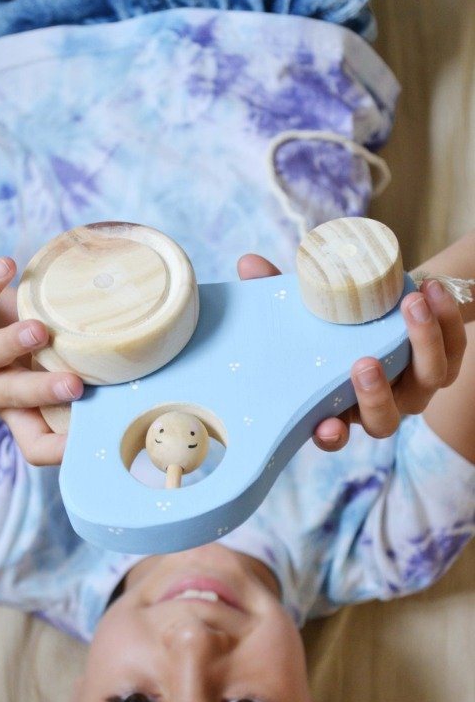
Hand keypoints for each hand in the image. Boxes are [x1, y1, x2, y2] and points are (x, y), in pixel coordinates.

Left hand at [0, 258, 82, 464]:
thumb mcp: (28, 360)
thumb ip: (61, 366)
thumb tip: (125, 365)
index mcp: (9, 408)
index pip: (35, 445)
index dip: (61, 450)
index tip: (97, 435)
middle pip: (14, 401)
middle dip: (43, 392)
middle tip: (75, 384)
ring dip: (13, 343)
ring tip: (39, 330)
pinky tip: (7, 266)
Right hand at [237, 254, 466, 451]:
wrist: (387, 304)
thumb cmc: (336, 318)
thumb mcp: (304, 306)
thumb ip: (278, 292)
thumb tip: (248, 265)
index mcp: (338, 404)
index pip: (332, 434)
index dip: (330, 436)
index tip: (327, 426)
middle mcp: (379, 406)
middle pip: (384, 420)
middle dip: (376, 396)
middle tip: (364, 362)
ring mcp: (414, 388)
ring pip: (427, 381)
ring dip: (422, 345)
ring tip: (410, 304)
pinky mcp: (444, 363)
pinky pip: (453, 350)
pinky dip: (446, 320)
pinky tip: (431, 290)